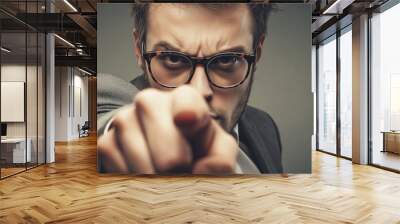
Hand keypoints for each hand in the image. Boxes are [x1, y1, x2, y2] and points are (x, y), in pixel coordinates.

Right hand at [98, 85, 237, 173]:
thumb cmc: (195, 148)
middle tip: (182, 171)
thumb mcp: (217, 150)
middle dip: (178, 173)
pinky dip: (136, 182)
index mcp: (184, 99)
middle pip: (168, 153)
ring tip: (165, 174)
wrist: (165, 152)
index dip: (189, 114)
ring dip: (156, 181)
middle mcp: (150, 101)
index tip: (188, 123)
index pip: (187, 104)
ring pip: (144, 166)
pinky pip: (122, 173)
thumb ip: (220, 159)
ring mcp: (125, 119)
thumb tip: (202, 170)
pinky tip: (145, 174)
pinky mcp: (107, 141)